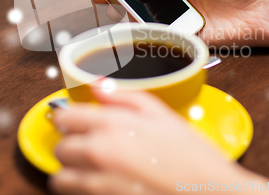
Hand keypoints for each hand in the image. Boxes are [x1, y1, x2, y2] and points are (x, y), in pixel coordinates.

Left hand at [49, 81, 242, 194]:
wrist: (209, 193)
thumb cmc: (190, 155)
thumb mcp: (161, 113)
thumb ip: (123, 96)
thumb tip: (96, 86)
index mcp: (111, 125)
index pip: (63, 117)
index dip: (68, 117)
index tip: (75, 121)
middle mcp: (98, 154)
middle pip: (59, 147)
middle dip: (71, 145)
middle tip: (91, 146)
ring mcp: (96, 184)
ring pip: (60, 177)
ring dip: (71, 172)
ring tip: (93, 169)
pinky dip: (80, 191)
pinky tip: (103, 185)